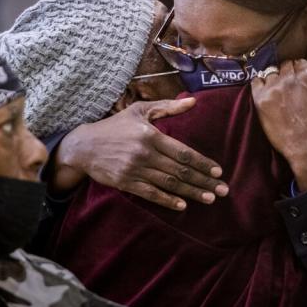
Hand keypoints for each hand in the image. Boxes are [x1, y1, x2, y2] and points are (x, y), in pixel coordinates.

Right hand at [53, 98, 227, 210]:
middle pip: (180, 170)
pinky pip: (150, 193)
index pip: (183, 152)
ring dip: (191, 192)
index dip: (202, 163)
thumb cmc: (115, 126)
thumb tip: (193, 101)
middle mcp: (144, 153)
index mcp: (150, 135)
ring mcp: (134, 169)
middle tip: (223, 190)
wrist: (84, 146)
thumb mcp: (139, 111)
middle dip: (203, 181)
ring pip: (169, 183)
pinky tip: (182, 205)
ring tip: (210, 198)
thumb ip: (168, 106)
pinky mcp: (125, 182)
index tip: (218, 171)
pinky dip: (167, 200)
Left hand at [250, 59, 306, 190]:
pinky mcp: (261, 99)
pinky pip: (255, 81)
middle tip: (291, 88)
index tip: (301, 82)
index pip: (300, 63)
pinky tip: (267, 92)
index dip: (301, 71)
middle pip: (285, 65)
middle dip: (289, 74)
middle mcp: (289, 79)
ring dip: (275, 79)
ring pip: (271, 72)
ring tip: (279, 93)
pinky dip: (260, 83)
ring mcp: (273, 89)